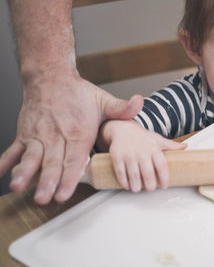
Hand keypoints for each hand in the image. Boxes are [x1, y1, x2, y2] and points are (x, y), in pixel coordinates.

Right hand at [0, 73, 143, 203]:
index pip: (73, 158)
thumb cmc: (78, 93)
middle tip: (45, 198)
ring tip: (19, 186)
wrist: (50, 76)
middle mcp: (56, 136)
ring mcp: (38, 135)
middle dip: (47, 182)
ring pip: (31, 157)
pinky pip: (13, 149)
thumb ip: (121, 108)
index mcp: (78, 132)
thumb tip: (140, 103)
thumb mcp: (103, 101)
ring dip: (24, 173)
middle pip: (52, 162)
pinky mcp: (24, 133)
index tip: (64, 192)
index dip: (69, 176)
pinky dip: (5, 162)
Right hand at [102, 120, 186, 191]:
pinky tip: (127, 185)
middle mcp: (142, 152)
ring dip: (136, 186)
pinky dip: (124, 182)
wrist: (122, 128)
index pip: (161, 165)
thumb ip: (171, 145)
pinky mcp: (117, 157)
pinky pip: (120, 172)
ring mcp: (129, 155)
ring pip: (133, 175)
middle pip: (147, 173)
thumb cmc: (142, 137)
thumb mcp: (157, 139)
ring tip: (138, 188)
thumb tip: (185, 147)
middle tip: (150, 189)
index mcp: (154, 148)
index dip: (164, 178)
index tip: (164, 186)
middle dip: (150, 185)